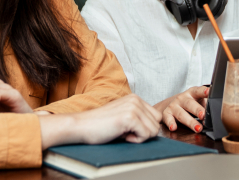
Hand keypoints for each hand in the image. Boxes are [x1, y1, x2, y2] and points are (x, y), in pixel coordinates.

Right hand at [40, 94, 161, 147]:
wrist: (81, 126)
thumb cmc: (100, 125)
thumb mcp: (123, 116)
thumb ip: (138, 118)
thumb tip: (155, 129)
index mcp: (135, 98)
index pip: (156, 116)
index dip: (145, 127)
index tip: (129, 129)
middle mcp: (136, 99)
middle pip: (156, 123)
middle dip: (144, 132)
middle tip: (125, 132)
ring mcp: (133, 107)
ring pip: (153, 130)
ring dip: (139, 137)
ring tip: (122, 133)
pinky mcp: (130, 117)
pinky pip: (145, 135)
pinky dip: (135, 140)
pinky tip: (121, 135)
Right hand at [155, 86, 209, 132]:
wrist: (171, 104)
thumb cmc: (189, 103)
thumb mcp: (198, 101)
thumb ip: (205, 106)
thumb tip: (214, 116)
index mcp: (192, 93)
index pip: (198, 91)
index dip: (204, 91)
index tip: (209, 92)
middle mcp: (182, 98)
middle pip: (190, 104)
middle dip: (197, 110)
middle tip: (203, 115)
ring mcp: (174, 105)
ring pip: (182, 114)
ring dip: (190, 121)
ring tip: (198, 128)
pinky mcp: (166, 113)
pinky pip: (168, 118)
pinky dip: (170, 123)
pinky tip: (174, 127)